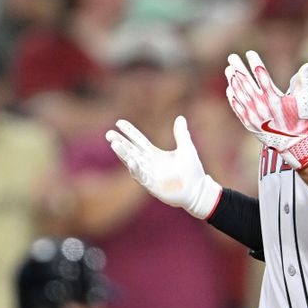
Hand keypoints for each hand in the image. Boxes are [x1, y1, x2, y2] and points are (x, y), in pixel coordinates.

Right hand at [105, 116, 221, 218]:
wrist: (198, 190)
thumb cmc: (192, 171)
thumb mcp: (186, 149)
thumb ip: (181, 134)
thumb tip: (180, 117)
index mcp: (155, 154)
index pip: (139, 141)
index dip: (130, 132)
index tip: (119, 122)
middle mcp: (149, 164)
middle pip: (131, 151)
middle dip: (120, 142)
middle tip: (109, 134)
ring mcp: (149, 175)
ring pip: (132, 162)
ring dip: (123, 154)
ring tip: (114, 144)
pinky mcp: (152, 185)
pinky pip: (141, 176)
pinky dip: (135, 169)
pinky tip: (131, 160)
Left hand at [225, 51, 307, 169]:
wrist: (292, 144)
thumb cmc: (299, 121)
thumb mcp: (304, 100)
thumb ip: (303, 82)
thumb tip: (307, 65)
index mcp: (274, 97)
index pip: (261, 75)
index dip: (255, 62)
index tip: (250, 53)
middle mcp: (261, 104)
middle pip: (246, 82)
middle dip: (239, 68)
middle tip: (232, 57)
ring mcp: (253, 114)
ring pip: (239, 93)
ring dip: (233, 80)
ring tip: (228, 69)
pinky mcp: (249, 123)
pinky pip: (237, 108)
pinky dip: (232, 98)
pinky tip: (229, 88)